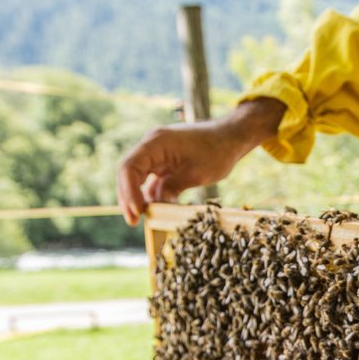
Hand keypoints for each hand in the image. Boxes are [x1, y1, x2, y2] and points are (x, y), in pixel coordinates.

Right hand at [116, 98, 285, 225]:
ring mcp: (156, 154)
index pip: (129, 167)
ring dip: (138, 198)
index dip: (128, 192)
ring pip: (137, 178)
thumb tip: (153, 206)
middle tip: (134, 222)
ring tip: (142, 219)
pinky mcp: (164, 163)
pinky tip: (156, 209)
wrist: (230, 137)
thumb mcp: (196, 173)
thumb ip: (172, 188)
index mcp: (156, 143)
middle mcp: (151, 146)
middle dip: (128, 198)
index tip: (136, 213)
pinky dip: (151, 195)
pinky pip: (150, 180)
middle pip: (128, 172)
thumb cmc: (217, 151)